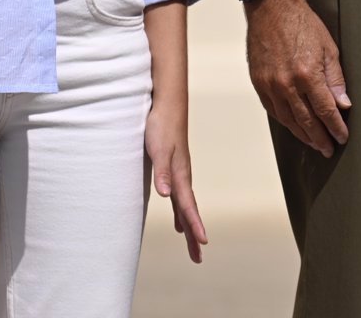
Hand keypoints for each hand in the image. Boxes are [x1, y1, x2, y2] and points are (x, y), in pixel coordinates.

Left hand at [145, 103, 208, 262]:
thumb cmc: (161, 124)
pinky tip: (177, 219)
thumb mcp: (158, 148)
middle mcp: (182, 176)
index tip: (202, 244)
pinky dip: (181, 212)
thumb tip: (166, 195)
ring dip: (189, 226)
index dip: (194, 225)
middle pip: (190, 211)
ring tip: (192, 244)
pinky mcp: (173, 168)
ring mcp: (179, 173)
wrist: (166, 103)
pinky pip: (179, 197)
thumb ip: (162, 171)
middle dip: (194, 234)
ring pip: (185, 206)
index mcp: (180, 174)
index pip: (188, 205)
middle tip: (197, 258)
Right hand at [246, 0, 350, 156]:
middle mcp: (287, 84)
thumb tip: (343, 105)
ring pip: (288, 120)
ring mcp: (270, 85)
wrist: (272, 9)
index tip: (342, 138)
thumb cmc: (303, 24)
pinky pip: (273, 110)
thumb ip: (336, 79)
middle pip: (307, 121)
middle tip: (328, 149)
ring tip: (314, 143)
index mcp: (308, 75)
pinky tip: (294, 127)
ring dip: (303, 134)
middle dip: (320, 138)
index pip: (326, 111)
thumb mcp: (329, 48)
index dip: (335, 127)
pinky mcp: (259, 83)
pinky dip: (286, 122)